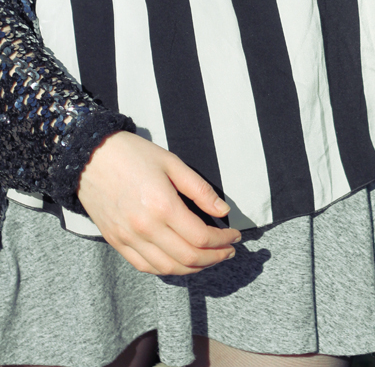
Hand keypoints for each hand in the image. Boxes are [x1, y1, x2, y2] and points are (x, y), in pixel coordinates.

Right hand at [77, 130, 240, 274]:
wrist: (89, 157)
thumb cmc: (133, 154)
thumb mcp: (172, 162)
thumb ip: (199, 189)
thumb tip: (223, 210)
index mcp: (163, 206)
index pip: (201, 237)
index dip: (223, 241)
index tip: (235, 236)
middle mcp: (145, 228)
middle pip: (188, 258)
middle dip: (215, 258)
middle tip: (228, 251)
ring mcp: (128, 239)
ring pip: (168, 268)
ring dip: (194, 268)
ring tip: (209, 258)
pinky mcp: (116, 243)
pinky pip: (145, 267)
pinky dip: (167, 269)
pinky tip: (180, 261)